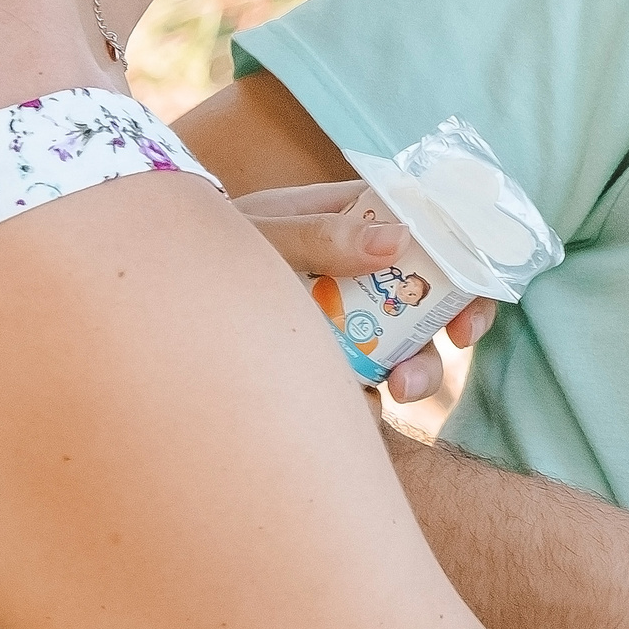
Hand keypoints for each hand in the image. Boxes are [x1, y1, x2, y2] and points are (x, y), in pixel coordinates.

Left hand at [233, 180, 496, 402]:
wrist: (158, 294)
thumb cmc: (210, 244)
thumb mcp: (262, 233)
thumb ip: (322, 235)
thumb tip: (398, 240)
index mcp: (357, 221)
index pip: (432, 232)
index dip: (468, 264)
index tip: (470, 304)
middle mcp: (363, 270)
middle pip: (432, 296)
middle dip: (449, 330)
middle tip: (446, 354)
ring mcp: (348, 317)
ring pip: (405, 345)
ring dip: (416, 371)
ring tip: (396, 394)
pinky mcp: (328, 361)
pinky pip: (364, 385)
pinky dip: (366, 402)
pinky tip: (351, 407)